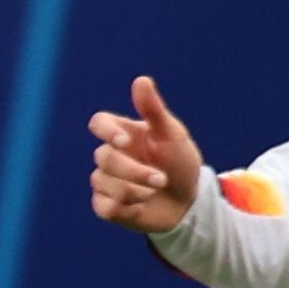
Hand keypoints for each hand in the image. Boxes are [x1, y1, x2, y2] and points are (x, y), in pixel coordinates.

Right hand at [88, 75, 202, 234]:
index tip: (124, 142)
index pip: (99, 123)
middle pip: (105, 158)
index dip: (107, 132)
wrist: (189, 202)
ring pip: (105, 183)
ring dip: (137, 191)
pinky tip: (142, 206)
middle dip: (136, 171)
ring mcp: (104, 180)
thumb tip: (142, 80)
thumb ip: (154, 110)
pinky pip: (105, 206)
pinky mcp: (105, 205)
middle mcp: (109, 154)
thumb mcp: (173, 136)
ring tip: (155, 192)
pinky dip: (127, 208)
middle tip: (162, 179)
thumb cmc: (180, 163)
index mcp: (122, 133)